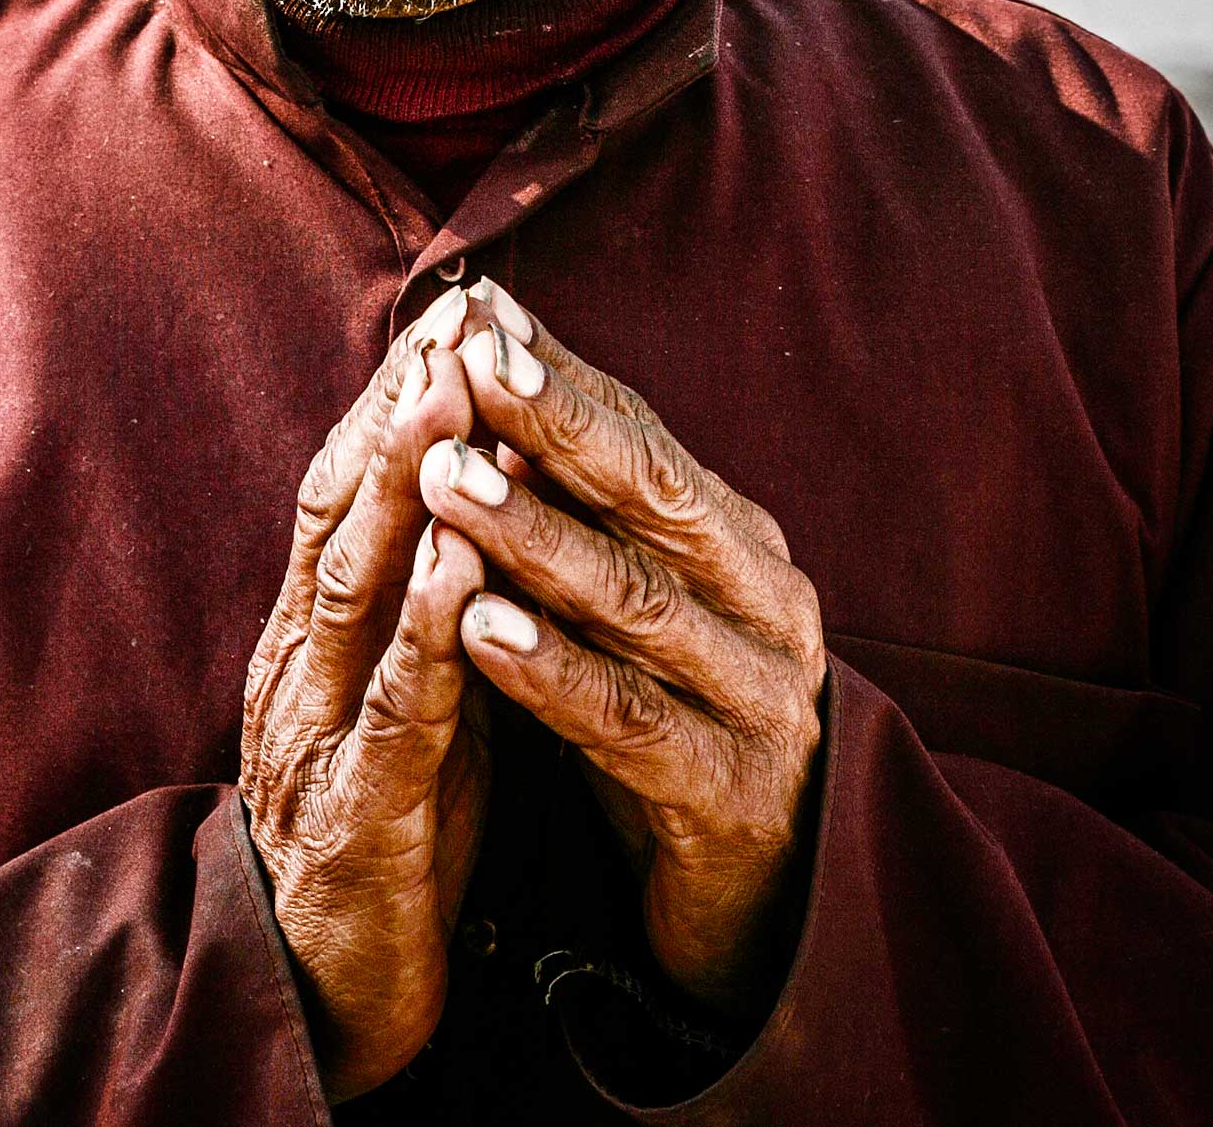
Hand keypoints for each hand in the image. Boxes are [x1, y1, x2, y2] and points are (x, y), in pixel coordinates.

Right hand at [241, 285, 491, 1101]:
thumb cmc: (389, 819)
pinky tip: (462, 571)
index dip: (394, 395)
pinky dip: (426, 636)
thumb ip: (432, 589)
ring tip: (454, 400)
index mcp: (313, 630)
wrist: (323, 997)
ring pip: (356, 591)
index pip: (343, 485)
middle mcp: (299, 663)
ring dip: (405, 489)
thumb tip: (493, 474)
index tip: (454, 308)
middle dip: (401, 409)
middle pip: (339, 511)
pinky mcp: (355, 820)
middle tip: (456, 317)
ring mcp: (316, 738)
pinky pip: (394, 716)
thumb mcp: (409, 685)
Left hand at [419, 286, 825, 1022]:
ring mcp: (761, 705)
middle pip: (656, 498)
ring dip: (534, 535)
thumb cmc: (669, 720)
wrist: (758, 903)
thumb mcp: (631, 605)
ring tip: (444, 477)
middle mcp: (768, 611)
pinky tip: (476, 627)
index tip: (481, 308)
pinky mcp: (732, 800)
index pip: (649, 439)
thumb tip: (494, 354)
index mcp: (743, 550)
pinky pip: (630, 725)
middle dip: (559, 423)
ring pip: (636, 603)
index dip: (564, 374)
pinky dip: (552, 672)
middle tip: (470, 361)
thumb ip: (578, 502)